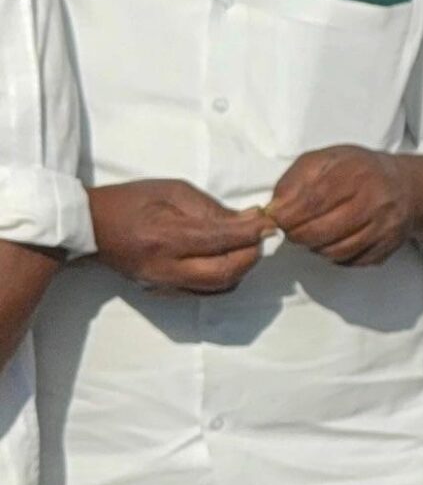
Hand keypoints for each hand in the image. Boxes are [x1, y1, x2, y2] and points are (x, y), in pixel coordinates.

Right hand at [89, 179, 268, 294]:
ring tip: (247, 247)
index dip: (251, 233)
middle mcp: (166, 267)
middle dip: (252, 255)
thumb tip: (248, 220)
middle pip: (225, 272)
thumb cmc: (132, 201)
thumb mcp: (172, 192)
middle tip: (261, 237)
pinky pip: (206, 293)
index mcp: (166, 237)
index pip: (220, 240)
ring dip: (242, 268)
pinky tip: (228, 260)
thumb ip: (211, 209)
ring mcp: (164, 284)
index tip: (271, 224)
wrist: (90, 226)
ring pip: (219, 287)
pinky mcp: (164, 292)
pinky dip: (226, 279)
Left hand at [267, 146, 415, 265]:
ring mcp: (385, 225)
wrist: (405, 186)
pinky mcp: (390, 245)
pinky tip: (335, 242)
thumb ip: (295, 180)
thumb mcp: (325, 161)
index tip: (276, 219)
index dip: (288, 215)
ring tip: (314, 235)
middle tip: (292, 230)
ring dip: (316, 247)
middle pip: (322, 231)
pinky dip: (337, 257)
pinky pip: (353, 261)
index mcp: (355, 172)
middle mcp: (375, 199)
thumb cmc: (357, 171)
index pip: (312, 201)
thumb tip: (273, 209)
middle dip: (298, 235)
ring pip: (337, 250)